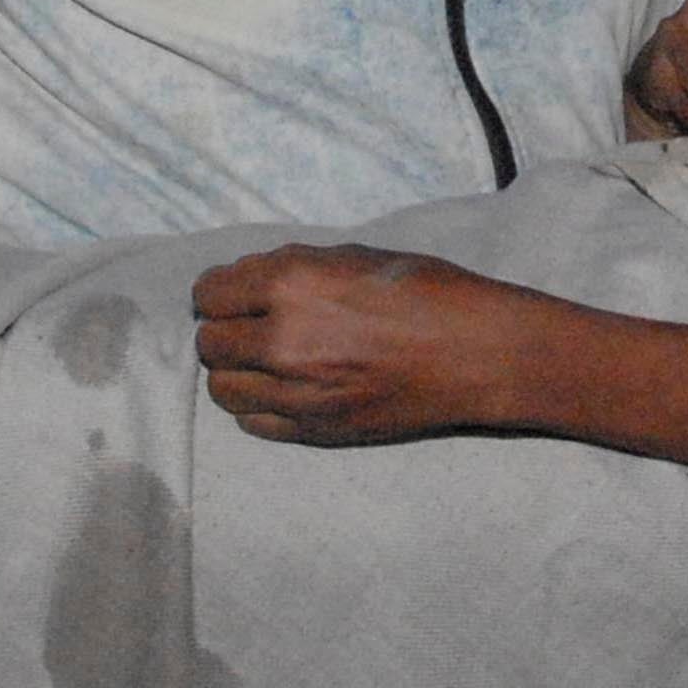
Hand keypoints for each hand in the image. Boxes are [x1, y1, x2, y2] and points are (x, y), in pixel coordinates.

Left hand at [191, 243, 515, 443]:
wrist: (478, 353)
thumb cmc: (426, 292)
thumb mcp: (355, 257)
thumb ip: (292, 268)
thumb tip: (247, 280)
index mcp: (291, 284)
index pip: (209, 293)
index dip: (220, 292)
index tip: (236, 295)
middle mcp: (283, 339)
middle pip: (210, 342)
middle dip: (227, 330)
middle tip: (254, 326)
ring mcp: (297, 392)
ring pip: (222, 387)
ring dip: (237, 370)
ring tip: (267, 360)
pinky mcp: (315, 429)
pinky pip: (251, 421)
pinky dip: (258, 404)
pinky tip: (284, 388)